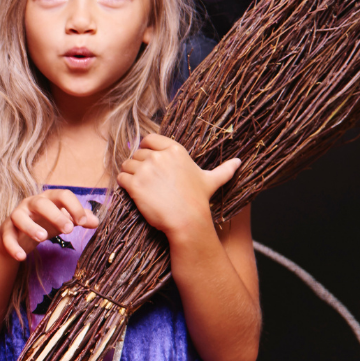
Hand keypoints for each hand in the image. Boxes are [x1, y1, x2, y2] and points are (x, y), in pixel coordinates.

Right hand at [0, 189, 99, 261]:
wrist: (17, 234)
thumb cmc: (44, 223)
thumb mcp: (63, 220)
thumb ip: (79, 219)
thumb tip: (96, 221)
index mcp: (48, 199)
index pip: (62, 195)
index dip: (74, 206)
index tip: (84, 223)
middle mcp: (30, 204)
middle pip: (41, 203)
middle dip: (55, 215)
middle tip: (68, 230)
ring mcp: (16, 216)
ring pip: (19, 217)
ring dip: (30, 227)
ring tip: (43, 238)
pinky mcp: (5, 230)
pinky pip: (7, 237)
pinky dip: (13, 246)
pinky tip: (22, 257)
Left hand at [117, 134, 239, 237]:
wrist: (188, 221)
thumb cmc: (198, 201)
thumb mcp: (211, 181)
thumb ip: (224, 169)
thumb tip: (239, 162)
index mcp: (175, 150)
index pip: (149, 139)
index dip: (145, 148)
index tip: (148, 160)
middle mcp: (159, 156)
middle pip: (137, 153)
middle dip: (138, 165)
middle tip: (148, 181)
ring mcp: (145, 169)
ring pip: (126, 165)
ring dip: (129, 175)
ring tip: (141, 188)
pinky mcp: (135, 184)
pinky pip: (121, 178)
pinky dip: (123, 185)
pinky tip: (134, 193)